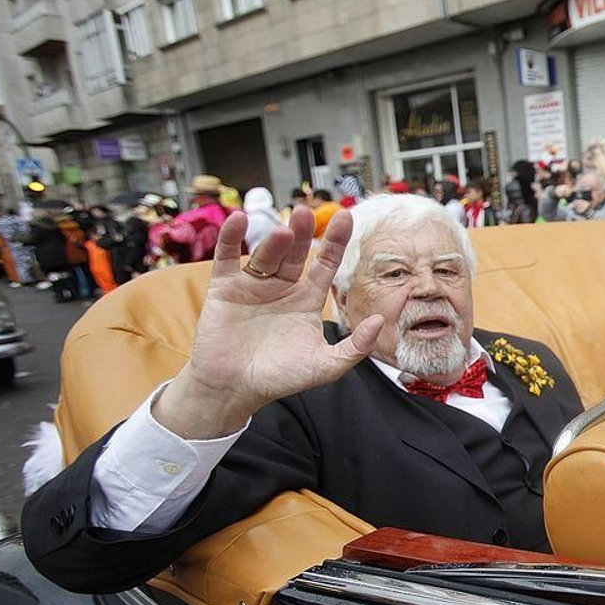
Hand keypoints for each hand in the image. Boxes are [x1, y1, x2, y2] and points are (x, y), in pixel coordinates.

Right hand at [154, 207, 381, 438]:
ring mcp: (253, 285)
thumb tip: (379, 321)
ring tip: (283, 232)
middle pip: (295, 253)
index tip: (346, 218)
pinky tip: (239, 220)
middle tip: (306, 214)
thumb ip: (355, 347)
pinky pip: (227, 257)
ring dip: (273, 242)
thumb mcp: (325, 366)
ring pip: (266, 255)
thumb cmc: (280, 378)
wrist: (234, 390)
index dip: (335, 242)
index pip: (325, 263)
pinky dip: (231, 238)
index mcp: (307, 299)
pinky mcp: (225, 288)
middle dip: (302, 233)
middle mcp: (282, 287)